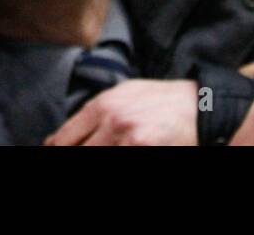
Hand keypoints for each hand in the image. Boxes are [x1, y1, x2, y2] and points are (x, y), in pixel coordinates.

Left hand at [44, 79, 199, 145]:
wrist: (200, 106)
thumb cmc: (162, 101)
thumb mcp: (124, 96)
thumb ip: (94, 114)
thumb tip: (59, 139)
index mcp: (102, 104)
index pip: (63, 138)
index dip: (55, 150)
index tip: (54, 152)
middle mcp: (111, 119)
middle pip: (74, 151)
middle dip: (73, 156)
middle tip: (84, 151)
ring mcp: (126, 136)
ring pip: (92, 156)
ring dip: (92, 157)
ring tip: (110, 149)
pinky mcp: (141, 147)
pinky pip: (117, 158)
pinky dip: (116, 155)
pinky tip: (126, 150)